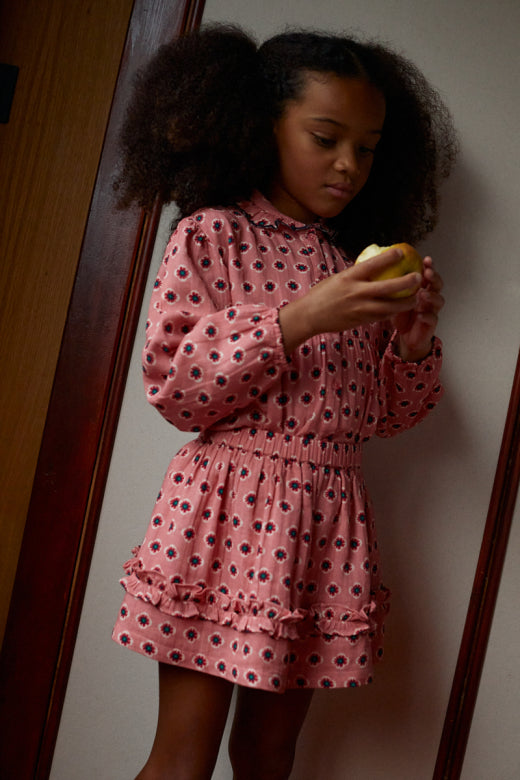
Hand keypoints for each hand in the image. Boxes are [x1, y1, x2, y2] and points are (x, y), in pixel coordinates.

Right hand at [279, 247, 422, 353]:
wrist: (310, 316)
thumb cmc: (322, 294)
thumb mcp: (337, 278)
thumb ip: (355, 274)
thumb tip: (372, 266)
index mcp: (349, 278)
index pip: (372, 265)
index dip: (389, 258)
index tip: (401, 252)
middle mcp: (356, 293)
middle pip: (387, 287)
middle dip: (406, 282)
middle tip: (418, 277)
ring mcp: (359, 308)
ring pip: (389, 307)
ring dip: (405, 302)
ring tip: (416, 298)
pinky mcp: (360, 320)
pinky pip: (381, 316)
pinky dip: (392, 312)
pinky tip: (400, 309)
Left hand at [392, 256, 444, 360]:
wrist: (406, 336)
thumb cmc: (400, 314)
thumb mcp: (395, 298)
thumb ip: (393, 285)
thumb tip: (380, 268)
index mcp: (423, 288)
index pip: (429, 274)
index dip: (429, 266)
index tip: (425, 259)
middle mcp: (430, 298)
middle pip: (437, 285)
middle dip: (434, 278)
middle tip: (427, 273)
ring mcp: (432, 310)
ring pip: (439, 300)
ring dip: (432, 296)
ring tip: (423, 293)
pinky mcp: (431, 324)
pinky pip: (432, 318)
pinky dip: (426, 316)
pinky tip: (420, 314)